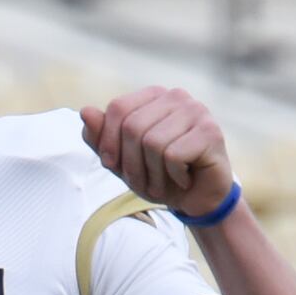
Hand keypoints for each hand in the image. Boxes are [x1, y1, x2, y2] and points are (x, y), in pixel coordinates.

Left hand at [82, 86, 235, 220]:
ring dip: (152, 174)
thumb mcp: (120, 161)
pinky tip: (184, 178)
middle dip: (131, 164)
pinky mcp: (210, 131)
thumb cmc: (159, 175)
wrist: (198, 198)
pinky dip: (173, 176)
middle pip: (133, 127)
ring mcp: (196, 111)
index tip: (112, 165)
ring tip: (164, 181)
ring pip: (152, 142)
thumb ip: (101, 138)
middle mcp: (176, 96)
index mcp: (153, 96)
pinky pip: (173, 155)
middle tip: (143, 182)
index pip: (118, 108)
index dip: (108, 141)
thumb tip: (85, 112)